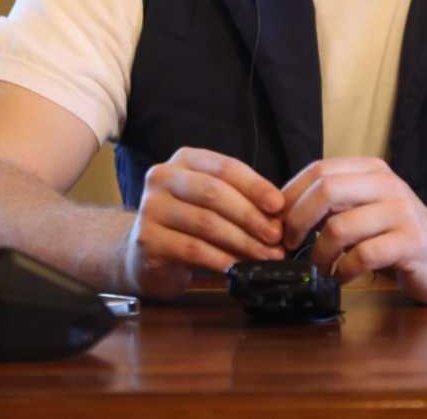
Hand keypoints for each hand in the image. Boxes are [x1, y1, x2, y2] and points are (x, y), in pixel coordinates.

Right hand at [122, 146, 285, 298]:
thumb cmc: (190, 224)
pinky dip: (221, 259)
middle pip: (214, 193)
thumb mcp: (215, 203)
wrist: (147, 254)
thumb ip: (241, 200)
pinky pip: (193, 249)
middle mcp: (163, 176)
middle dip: (251, 216)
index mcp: (185, 160)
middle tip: (276, 236)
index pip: (226, 167)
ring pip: (206, 223)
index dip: (255, 186)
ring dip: (242, 241)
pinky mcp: (147, 239)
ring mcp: (151, 207)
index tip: (279, 206)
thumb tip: (279, 215)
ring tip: (265, 255)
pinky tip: (239, 267)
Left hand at [280, 157, 426, 304]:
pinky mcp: (412, 243)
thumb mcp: (365, 209)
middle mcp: (388, 184)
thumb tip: (281, 211)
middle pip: (326, 190)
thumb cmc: (396, 235)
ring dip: (319, 253)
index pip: (319, 169)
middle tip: (288, 244)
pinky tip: (341, 278)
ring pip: (340, 226)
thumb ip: (333, 204)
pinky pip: (363, 256)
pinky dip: (343, 271)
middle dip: (297, 220)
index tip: (277, 221)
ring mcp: (402, 212)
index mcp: (372, 170)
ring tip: (319, 266)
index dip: (291, 195)